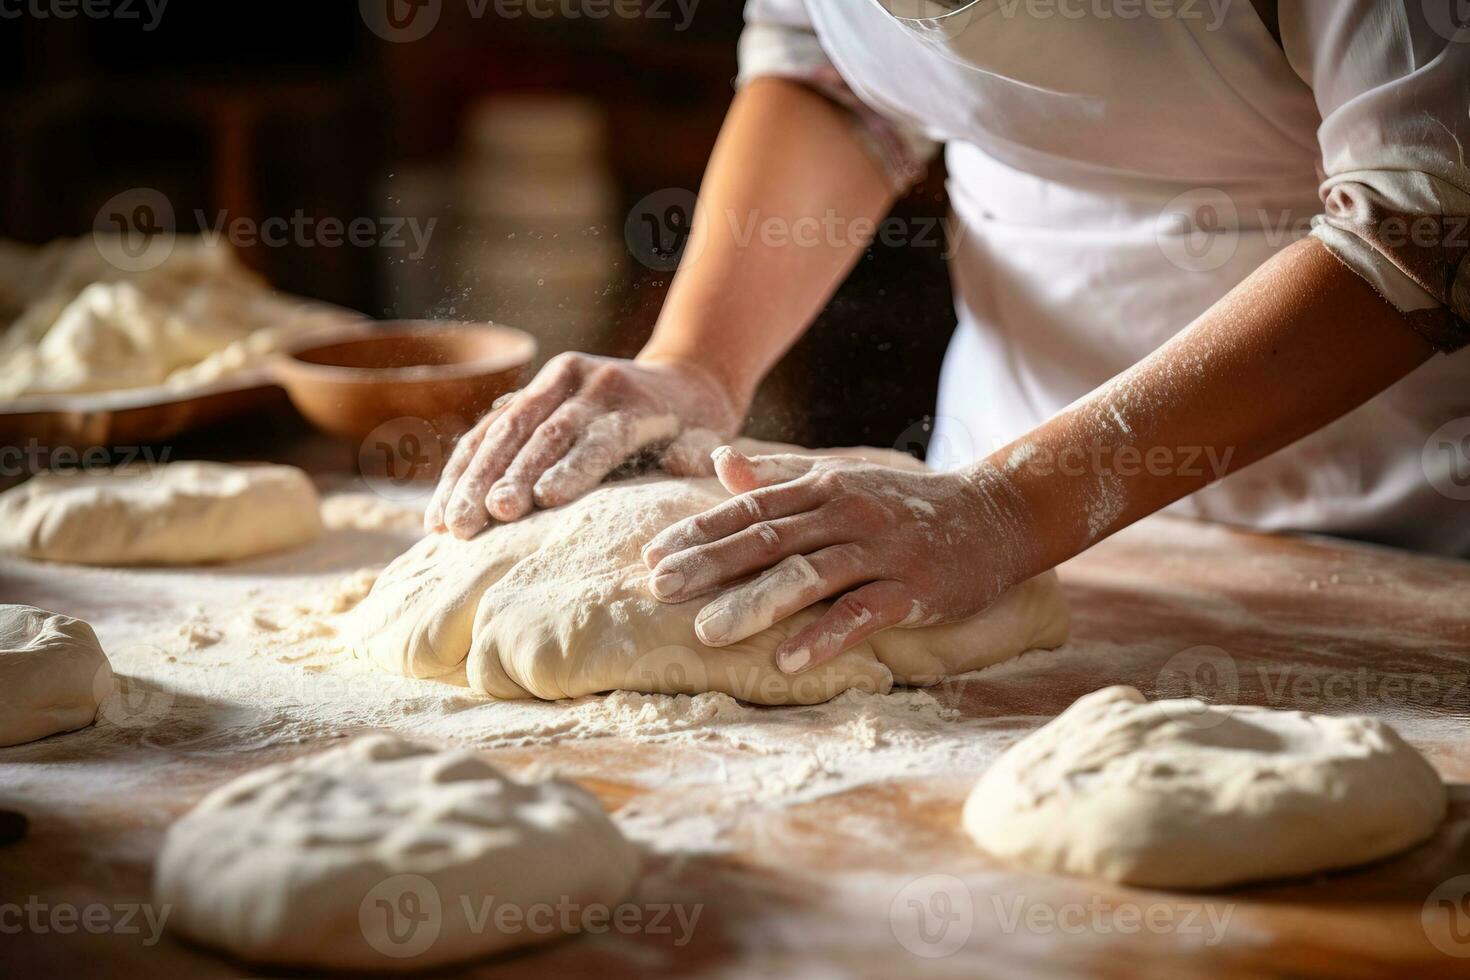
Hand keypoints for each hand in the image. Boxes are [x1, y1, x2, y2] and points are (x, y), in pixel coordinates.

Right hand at [425, 353, 742, 537]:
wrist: (680, 378)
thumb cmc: (695, 424)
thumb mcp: (709, 434)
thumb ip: (699, 450)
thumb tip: (691, 461)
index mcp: (627, 396)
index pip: (595, 435)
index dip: (569, 467)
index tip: (541, 501)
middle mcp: (583, 381)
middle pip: (539, 433)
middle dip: (506, 477)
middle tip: (482, 520)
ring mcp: (550, 383)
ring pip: (501, 431)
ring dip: (470, 479)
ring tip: (450, 525)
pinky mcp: (528, 394)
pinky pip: (485, 432)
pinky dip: (459, 472)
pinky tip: (439, 513)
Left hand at [640, 448, 1032, 673]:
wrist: (994, 515)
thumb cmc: (905, 505)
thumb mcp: (842, 481)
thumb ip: (778, 477)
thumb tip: (718, 462)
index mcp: (822, 487)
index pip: (748, 508)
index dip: (698, 532)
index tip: (650, 556)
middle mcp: (845, 513)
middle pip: (766, 539)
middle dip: (708, 564)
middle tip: (657, 590)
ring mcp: (879, 550)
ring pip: (807, 575)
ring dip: (754, 604)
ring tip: (707, 631)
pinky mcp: (912, 589)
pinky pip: (861, 612)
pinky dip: (823, 636)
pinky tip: (788, 661)